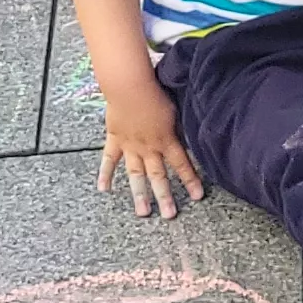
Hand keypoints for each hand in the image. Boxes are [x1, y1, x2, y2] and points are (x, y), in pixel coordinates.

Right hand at [96, 79, 203, 217]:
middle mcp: (149, 148)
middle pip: (158, 176)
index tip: (198, 197)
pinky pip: (109, 160)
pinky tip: (104, 189)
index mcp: (166, 140)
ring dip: (139, 194)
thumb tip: (191, 135)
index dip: (191, 180)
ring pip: (136, 175)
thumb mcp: (174, 110)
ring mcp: (130, 146)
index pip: (182, 164)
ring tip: (142, 212)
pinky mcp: (115, 140)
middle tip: (169, 215)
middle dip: (165, 196)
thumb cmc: (155, 92)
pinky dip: (105, 174)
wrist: (130, 87)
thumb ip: (179, 127)